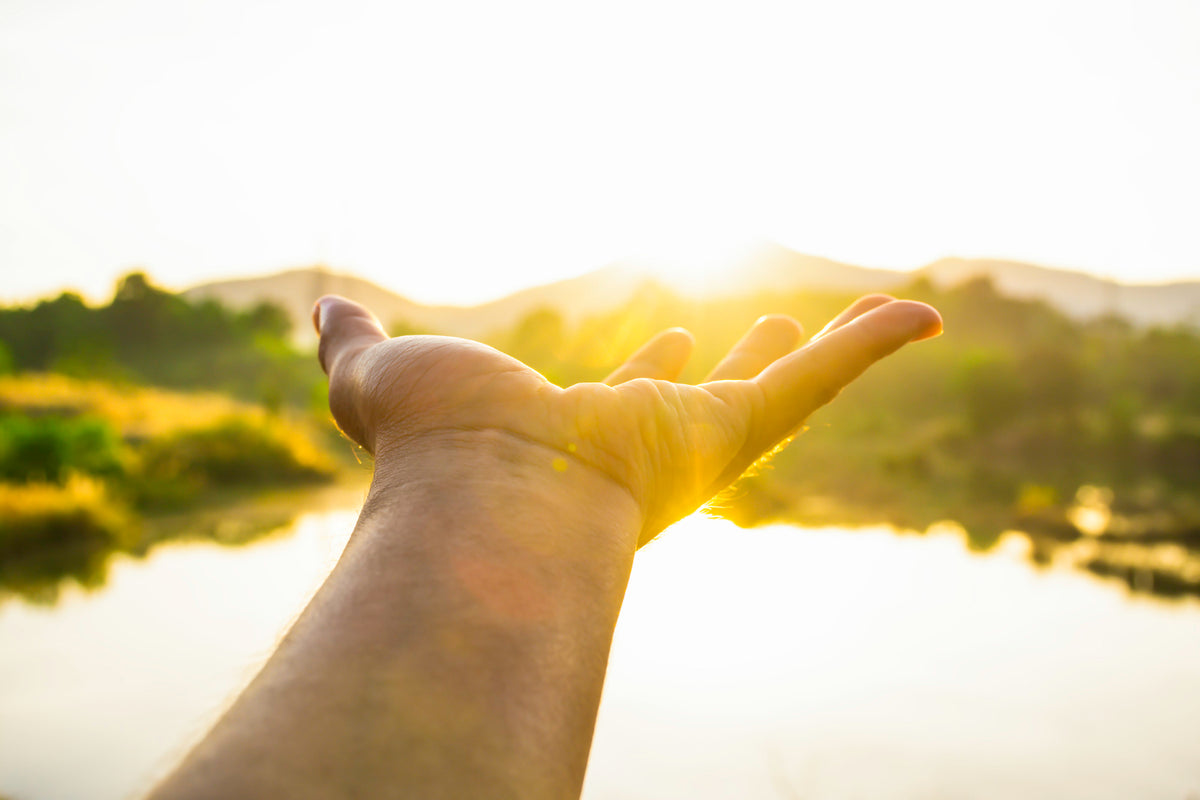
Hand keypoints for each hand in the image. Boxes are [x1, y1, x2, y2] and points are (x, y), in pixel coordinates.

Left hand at [314, 294, 940, 545]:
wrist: (479, 500)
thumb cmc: (426, 449)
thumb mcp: (377, 377)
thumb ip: (350, 343)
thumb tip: (321, 306)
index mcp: (584, 438)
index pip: (631, 398)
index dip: (650, 368)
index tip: (660, 339)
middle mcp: (650, 448)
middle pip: (714, 398)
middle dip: (740, 366)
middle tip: (768, 336)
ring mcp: (701, 441)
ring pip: (791, 388)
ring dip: (836, 353)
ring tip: (880, 317)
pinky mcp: (739, 428)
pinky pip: (827, 378)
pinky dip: (875, 344)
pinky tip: (923, 313)